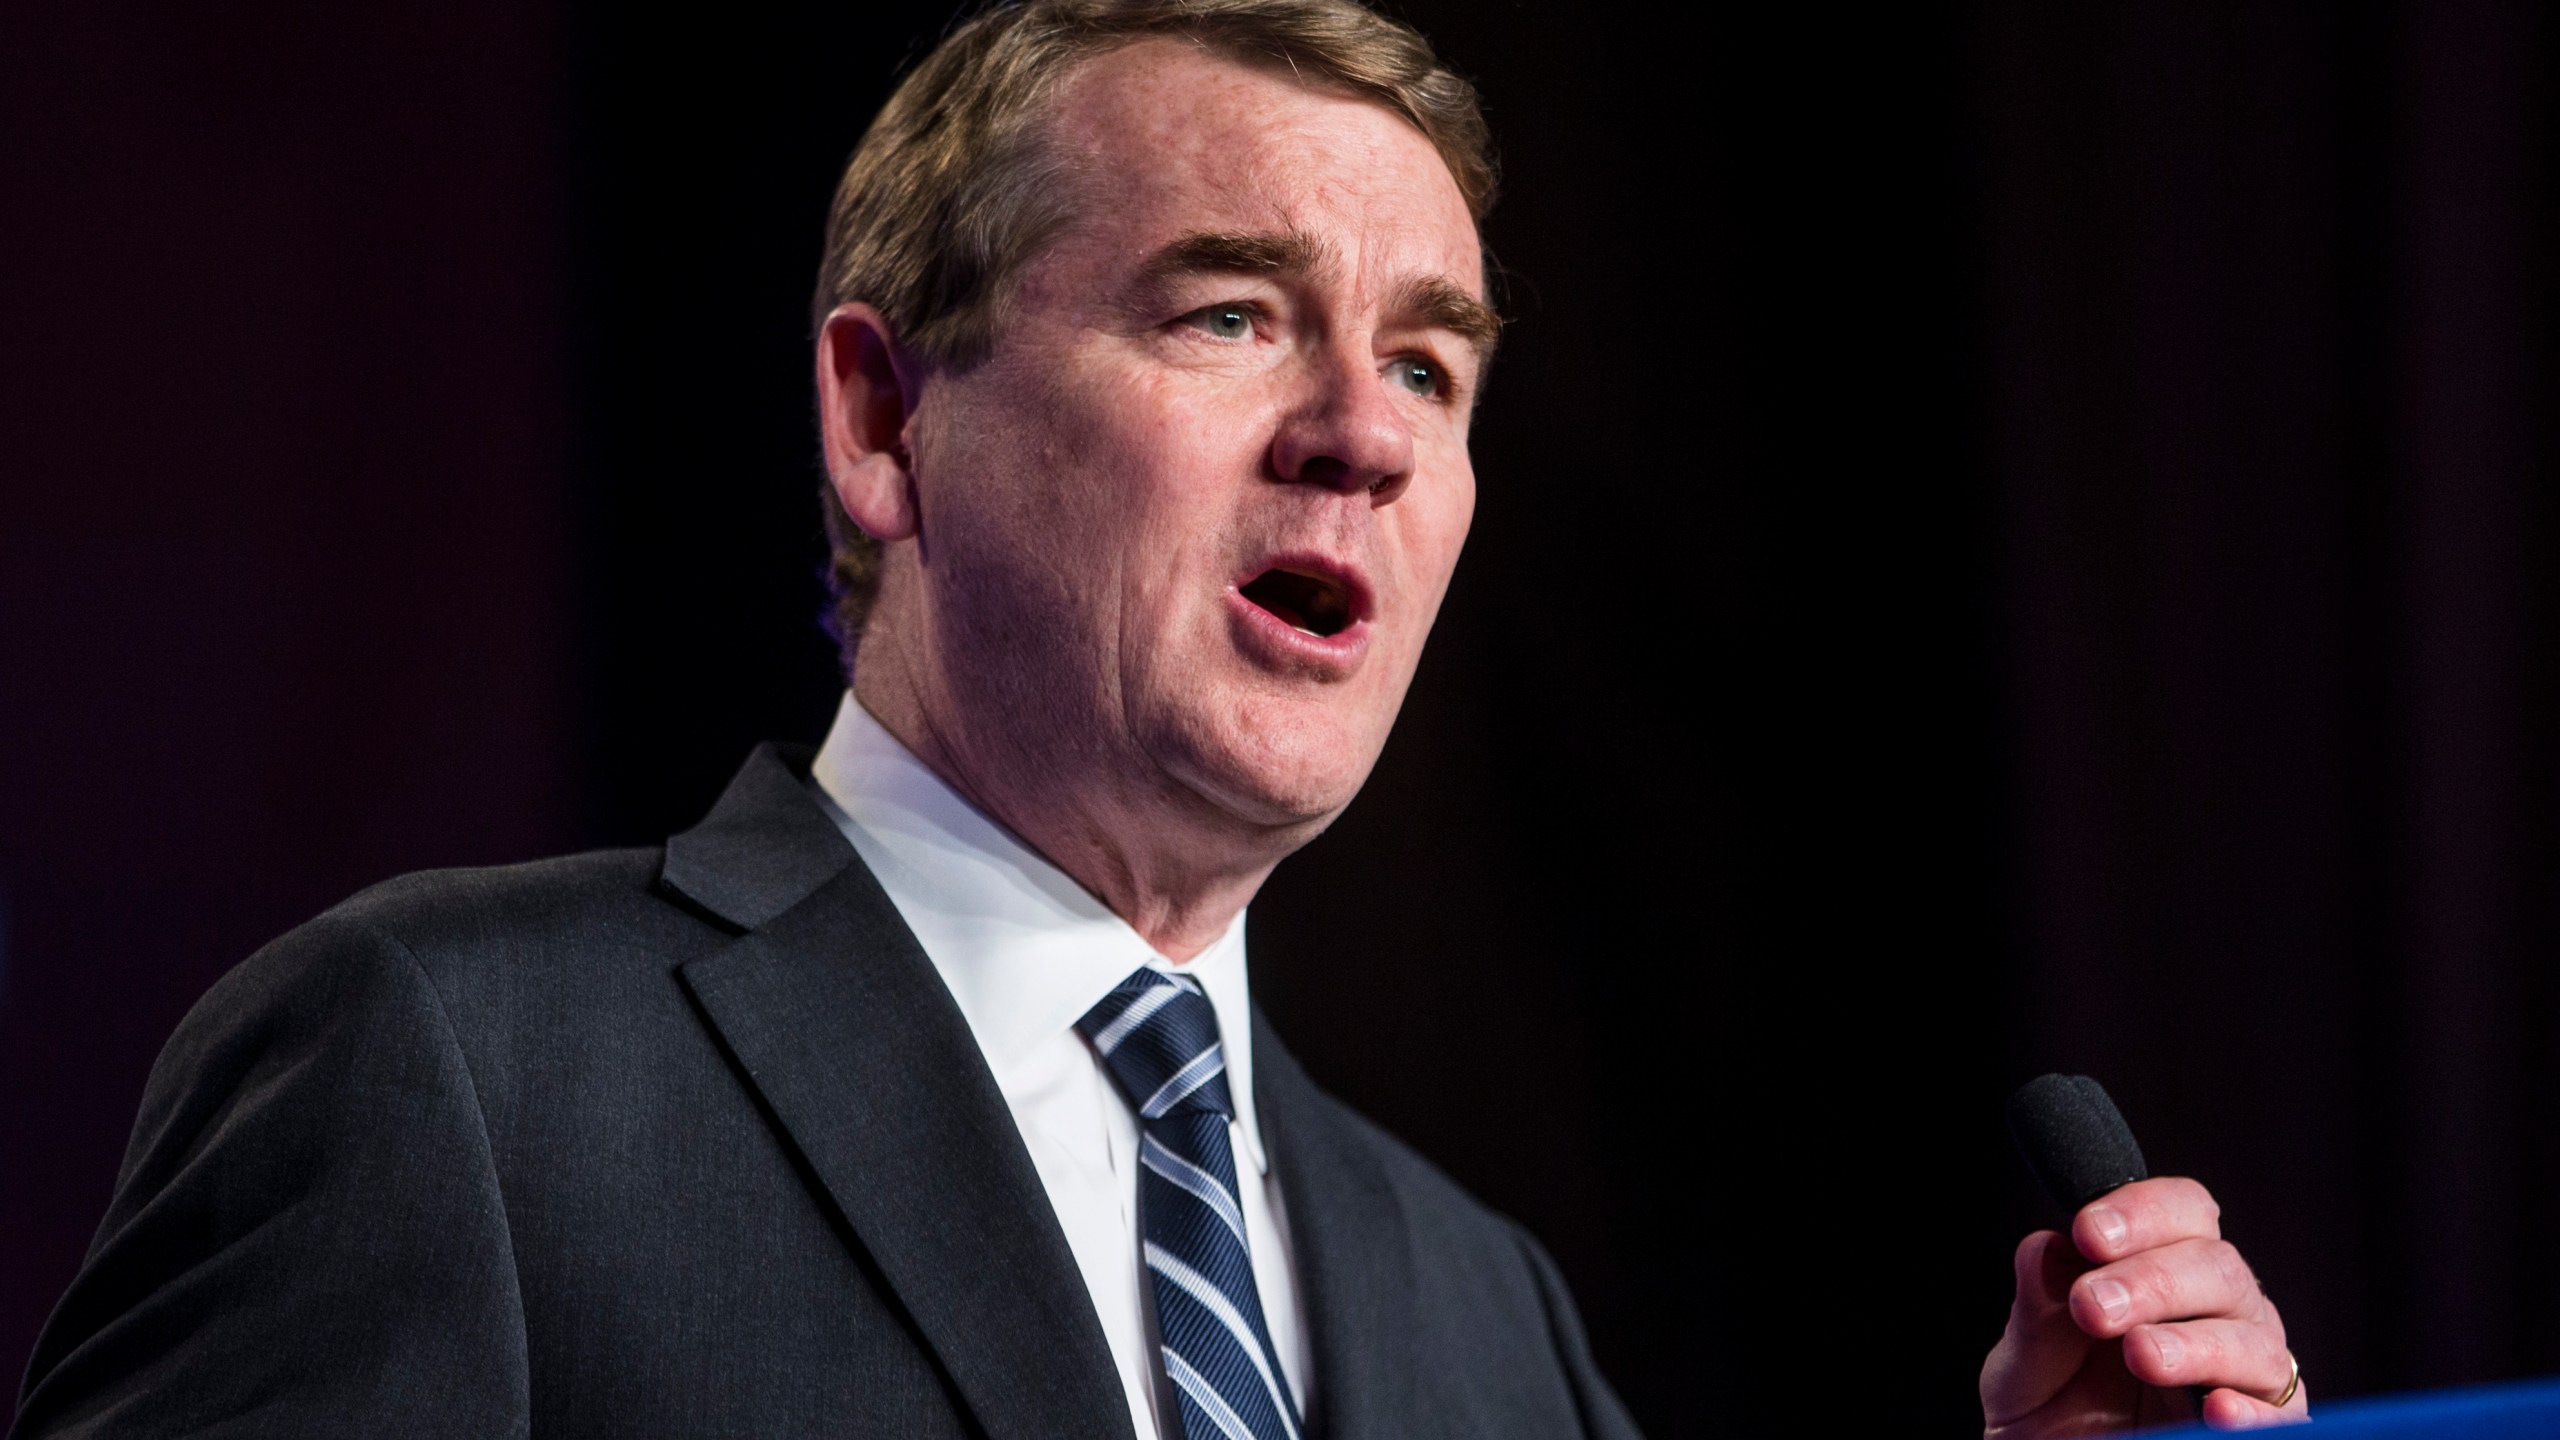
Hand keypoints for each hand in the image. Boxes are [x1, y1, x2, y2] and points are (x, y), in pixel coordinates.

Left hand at [1980, 1177, 2306, 1434]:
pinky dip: (2251, 1411)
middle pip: (2217, 1266)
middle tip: (2092, 1306)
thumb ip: (2037, 1309)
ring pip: (2251, 1337)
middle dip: (2152, 1279)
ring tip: (2139, 1354)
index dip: (2143, 1211)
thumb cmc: (2048, 1410)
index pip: (2182, 1210)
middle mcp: (2216, 1309)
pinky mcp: (2263, 1424)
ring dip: (2193, 1343)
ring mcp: (2245, 1368)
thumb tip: (2046, 1248)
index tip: (2088, 1233)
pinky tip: (2216, 1409)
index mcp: (2161, 1266)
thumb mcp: (2025, 1361)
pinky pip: (2279, 1414)